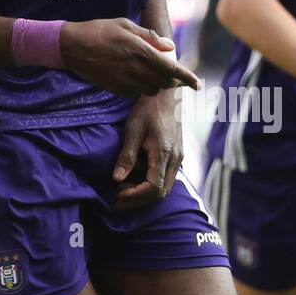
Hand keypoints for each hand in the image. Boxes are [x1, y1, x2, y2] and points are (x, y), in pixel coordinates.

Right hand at [60, 19, 199, 97]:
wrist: (72, 46)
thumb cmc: (100, 30)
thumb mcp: (126, 25)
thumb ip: (150, 37)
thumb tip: (171, 47)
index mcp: (141, 51)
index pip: (171, 68)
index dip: (187, 78)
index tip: (198, 85)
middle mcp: (135, 68)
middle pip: (164, 83)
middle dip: (171, 80)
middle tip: (170, 73)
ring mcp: (125, 81)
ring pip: (151, 90)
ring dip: (156, 84)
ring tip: (150, 73)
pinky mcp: (116, 89)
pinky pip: (136, 94)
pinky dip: (141, 88)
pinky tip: (135, 77)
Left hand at [112, 91, 182, 209]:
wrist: (168, 94)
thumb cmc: (149, 108)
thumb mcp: (134, 129)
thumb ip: (127, 155)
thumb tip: (116, 179)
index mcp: (164, 153)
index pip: (154, 188)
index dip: (135, 196)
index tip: (117, 196)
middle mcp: (176, 160)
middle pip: (161, 193)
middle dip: (138, 200)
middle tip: (117, 200)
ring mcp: (179, 159)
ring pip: (165, 188)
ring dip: (144, 194)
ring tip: (123, 190)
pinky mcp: (177, 157)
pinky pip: (166, 179)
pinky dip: (150, 185)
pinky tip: (135, 179)